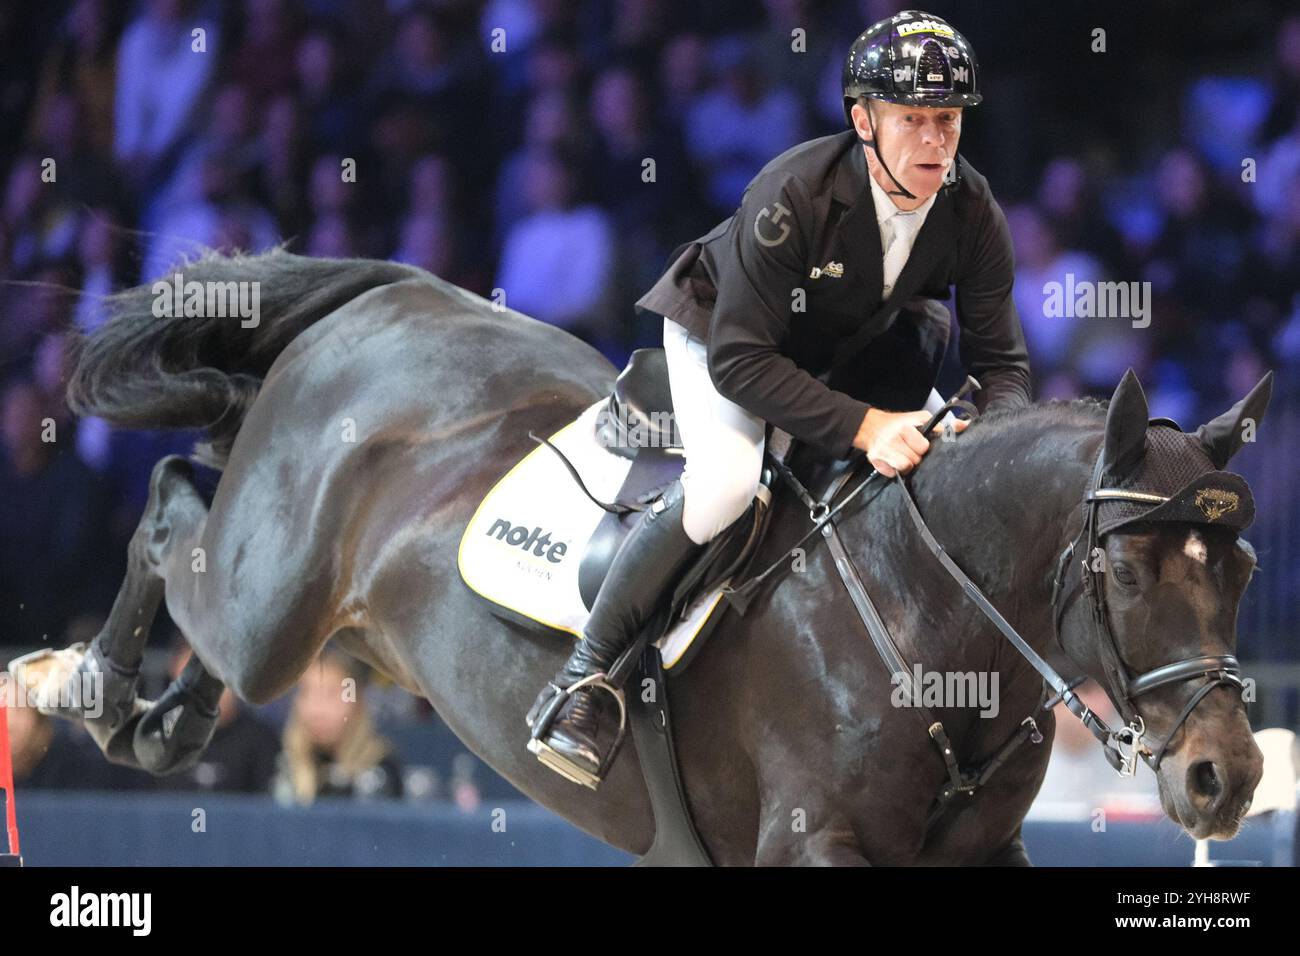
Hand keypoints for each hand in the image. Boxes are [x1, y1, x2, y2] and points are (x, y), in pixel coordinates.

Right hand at [851, 408, 968, 476]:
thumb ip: (941, 426)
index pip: (922, 447)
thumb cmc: (900, 424)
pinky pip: (894, 474)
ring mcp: (883, 451)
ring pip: (905, 468)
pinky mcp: (875, 462)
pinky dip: (895, 470)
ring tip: (903, 456)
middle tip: (910, 450)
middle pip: (915, 460)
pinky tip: (893, 461)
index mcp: (905, 427)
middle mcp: (892, 438)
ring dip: (907, 464)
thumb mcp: (921, 419)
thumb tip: (964, 426)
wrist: (871, 427)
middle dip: (915, 457)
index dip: (923, 447)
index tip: (920, 443)